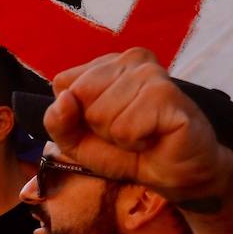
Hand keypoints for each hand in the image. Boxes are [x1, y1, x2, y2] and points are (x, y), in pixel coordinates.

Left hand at [45, 48, 232, 203]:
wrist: (175, 174)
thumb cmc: (127, 152)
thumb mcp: (77, 141)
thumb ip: (57, 121)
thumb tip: (64, 100)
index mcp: (107, 63)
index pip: (63, 84)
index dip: (76, 115)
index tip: (104, 124)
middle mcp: (130, 59)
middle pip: (80, 95)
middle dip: (97, 126)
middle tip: (126, 131)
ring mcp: (150, 73)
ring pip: (100, 113)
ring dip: (118, 136)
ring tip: (141, 134)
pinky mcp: (166, 94)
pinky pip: (124, 127)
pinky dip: (134, 141)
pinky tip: (153, 137)